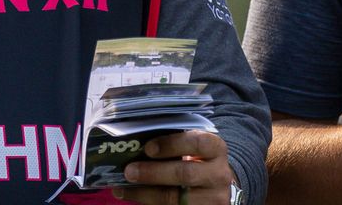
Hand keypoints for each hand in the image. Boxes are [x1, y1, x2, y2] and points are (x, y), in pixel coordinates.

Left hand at [110, 130, 233, 203]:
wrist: (216, 187)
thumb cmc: (197, 161)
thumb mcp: (194, 149)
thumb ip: (174, 145)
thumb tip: (137, 146)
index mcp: (216, 150)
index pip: (198, 143)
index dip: (172, 144)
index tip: (148, 148)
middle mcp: (218, 175)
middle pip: (185, 174)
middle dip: (153, 172)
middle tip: (129, 170)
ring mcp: (212, 198)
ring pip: (175, 199)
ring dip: (145, 193)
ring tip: (123, 188)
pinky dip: (148, 203)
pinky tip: (132, 196)